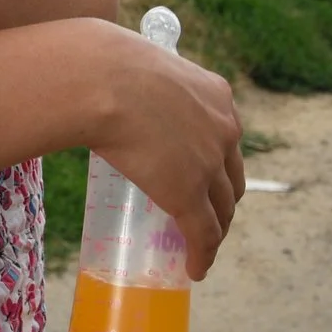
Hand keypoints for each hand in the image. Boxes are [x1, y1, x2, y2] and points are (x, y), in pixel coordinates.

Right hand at [83, 22, 245, 278]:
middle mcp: (223, 130)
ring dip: (214, 230)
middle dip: (222, 200)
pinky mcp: (190, 195)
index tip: (204, 176)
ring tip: (199, 245)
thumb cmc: (104, 63)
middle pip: (232, 178)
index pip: (226, 138)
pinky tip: (194, 269)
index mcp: (216, 95)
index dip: (218, 163)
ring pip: (222, 210)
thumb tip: (99, 79)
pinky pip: (203, 235)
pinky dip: (201, 255)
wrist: (100, 79)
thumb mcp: (138, 64)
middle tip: (204, 213)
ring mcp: (209, 165)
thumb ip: (136, 79)